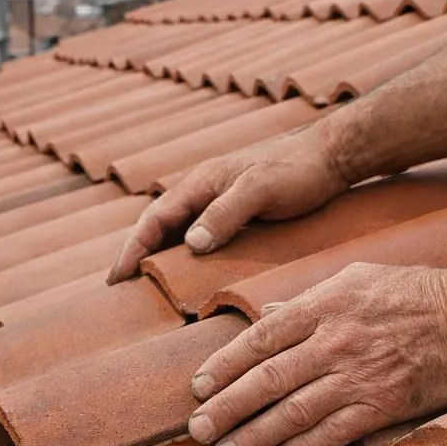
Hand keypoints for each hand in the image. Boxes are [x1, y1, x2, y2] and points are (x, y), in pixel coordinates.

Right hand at [107, 125, 351, 282]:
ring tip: (145, 288)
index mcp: (200, 183)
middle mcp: (203, 192)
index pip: (154, 219)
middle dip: (137, 255)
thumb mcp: (260, 190)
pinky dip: (185, 255)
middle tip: (119, 289)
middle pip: (159, 226)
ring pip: (177, 231)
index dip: (133, 249)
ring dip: (159, 256)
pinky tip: (189, 275)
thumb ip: (225, 213)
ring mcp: (218, 201)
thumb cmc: (297, 170)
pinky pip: (200, 235)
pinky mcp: (236, 212)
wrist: (330, 156)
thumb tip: (191, 244)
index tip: (116, 278)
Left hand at [184, 263, 446, 445]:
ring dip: (255, 436)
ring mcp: (359, 375)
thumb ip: (304, 299)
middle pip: (267, 379)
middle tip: (197, 430)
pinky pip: (334, 432)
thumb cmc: (413, 292)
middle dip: (227, 407)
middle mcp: (334, 341)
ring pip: (294, 411)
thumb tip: (263, 312)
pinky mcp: (384, 404)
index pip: (259, 338)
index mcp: (323, 306)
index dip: (224, 365)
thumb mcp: (354, 278)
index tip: (198, 387)